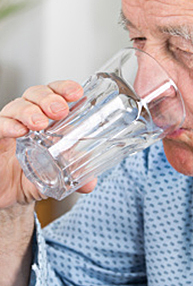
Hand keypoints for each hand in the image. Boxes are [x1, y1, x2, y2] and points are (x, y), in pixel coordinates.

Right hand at [0, 80, 96, 208]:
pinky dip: (8, 126)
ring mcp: (8, 127)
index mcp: (44, 118)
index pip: (53, 93)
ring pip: (16, 106)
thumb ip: (74, 178)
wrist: (6, 196)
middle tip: (61, 110)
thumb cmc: (29, 176)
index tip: (77, 93)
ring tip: (41, 123)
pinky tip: (19, 131)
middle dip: (49, 97)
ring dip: (29, 111)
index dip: (64, 88)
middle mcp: (25, 118)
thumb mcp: (55, 177)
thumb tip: (90, 183)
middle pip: (35, 94)